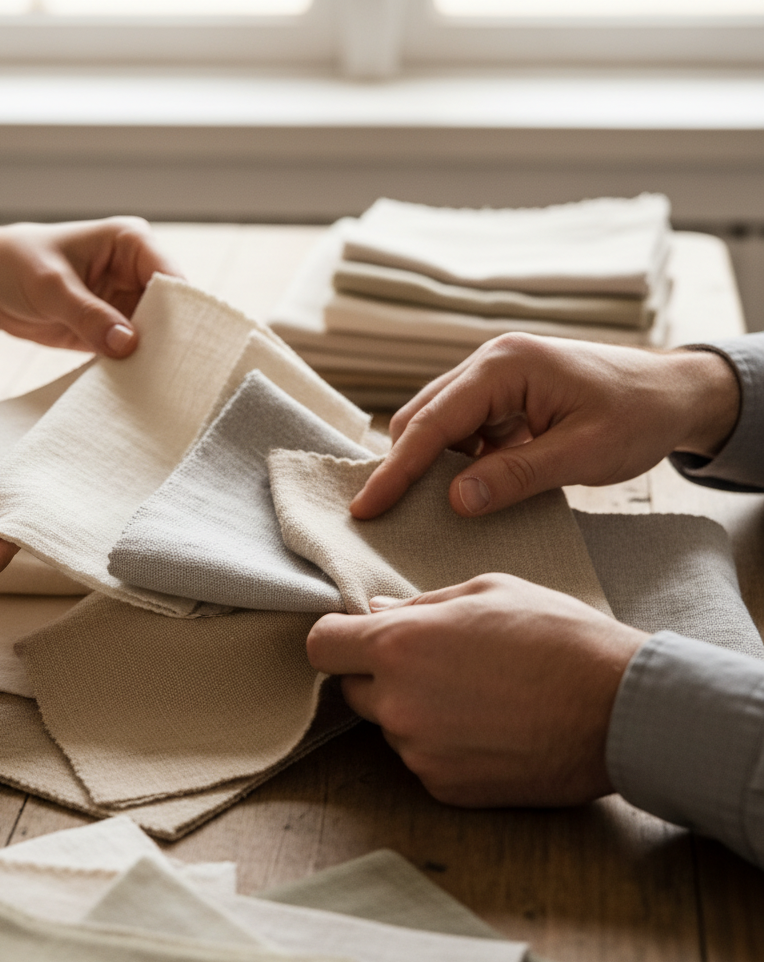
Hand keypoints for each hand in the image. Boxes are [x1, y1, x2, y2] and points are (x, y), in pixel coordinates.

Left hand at [0, 217, 182, 404]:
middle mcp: (136, 270)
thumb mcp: (49, 287)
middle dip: (172, 340)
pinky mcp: (115, 328)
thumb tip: (129, 345)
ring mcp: (128, 301)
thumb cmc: (15, 265)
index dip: (182, 310)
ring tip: (161, 387)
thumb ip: (88, 315)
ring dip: (155, 359)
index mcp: (131, 242)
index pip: (170, 277)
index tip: (185, 346)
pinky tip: (139, 388)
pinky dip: (137, 368)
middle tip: (177, 376)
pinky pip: (136, 350)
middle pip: (171, 310)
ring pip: (157, 334)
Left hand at [306, 574, 648, 806]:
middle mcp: (398, 703)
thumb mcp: (488, 592)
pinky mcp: (446, 788)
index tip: (355, 637)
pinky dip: (442, 746)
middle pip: (352, 690)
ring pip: (391, 726)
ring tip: (476, 694)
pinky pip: (422, 760)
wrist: (619, 709)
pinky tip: (488, 727)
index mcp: (399, 645)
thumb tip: (375, 612)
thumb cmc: (557, 636)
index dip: (336, 638)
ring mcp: (419, 752)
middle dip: (379, 675)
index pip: (320, 646)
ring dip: (414, 711)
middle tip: (434, 662)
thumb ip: (420, 604)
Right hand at [350, 333, 740, 519]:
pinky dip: (459, 461)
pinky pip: (463, 429)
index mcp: (505, 366)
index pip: (431, 422)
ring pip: (438, 424)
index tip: (365, 507)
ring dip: (434, 465)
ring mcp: (495, 376)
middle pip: (422, 417)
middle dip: (405, 467)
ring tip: (434, 509)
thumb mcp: (582, 453)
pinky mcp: (503, 394)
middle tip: (390, 518)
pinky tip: (472, 487)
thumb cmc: (639, 415)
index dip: (395, 470)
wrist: (678, 392)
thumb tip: (454, 502)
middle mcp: (490, 362)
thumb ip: (515, 476)